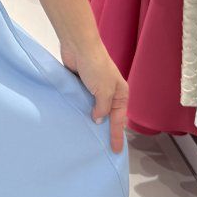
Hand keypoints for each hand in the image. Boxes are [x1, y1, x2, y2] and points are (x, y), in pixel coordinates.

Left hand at [60, 39, 127, 154]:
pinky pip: (82, 102)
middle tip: (103, 148)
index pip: (119, 120)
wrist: (79, 46)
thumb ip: (102, 108)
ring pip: (94, 109)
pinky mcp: (81, 84)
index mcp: (121, 93)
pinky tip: (75, 119)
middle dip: (106, 130)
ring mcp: (95, 88)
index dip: (116, 136)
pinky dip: (80, 110)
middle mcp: (110, 92)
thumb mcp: (103, 91)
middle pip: (108, 116)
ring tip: (87, 138)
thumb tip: (98, 120)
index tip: (115, 150)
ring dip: (91, 120)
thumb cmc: (96, 66)